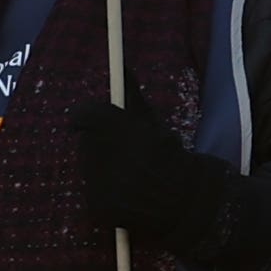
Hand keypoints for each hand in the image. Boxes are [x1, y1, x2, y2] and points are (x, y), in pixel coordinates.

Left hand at [70, 99, 246, 263]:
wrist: (188, 201)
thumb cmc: (171, 155)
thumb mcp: (151, 120)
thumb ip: (131, 92)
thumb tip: (120, 65)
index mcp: (113, 126)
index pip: (82, 115)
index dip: (87, 118)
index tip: (92, 122)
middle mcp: (100, 153)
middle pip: (86, 142)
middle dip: (100, 144)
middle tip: (125, 152)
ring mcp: (96, 182)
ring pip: (88, 166)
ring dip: (102, 167)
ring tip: (131, 173)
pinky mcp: (96, 205)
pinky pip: (91, 191)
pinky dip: (104, 191)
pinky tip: (127, 191)